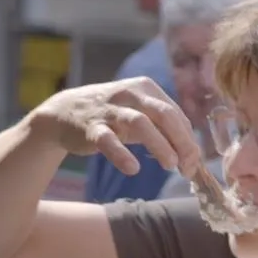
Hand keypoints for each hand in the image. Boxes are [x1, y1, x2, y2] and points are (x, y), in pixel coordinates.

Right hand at [28, 77, 201, 176]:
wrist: (64, 112)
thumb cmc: (112, 116)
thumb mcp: (140, 116)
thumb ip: (164, 130)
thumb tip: (192, 155)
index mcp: (147, 88)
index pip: (176, 114)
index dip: (188, 140)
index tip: (194, 163)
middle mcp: (130, 94)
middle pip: (165, 115)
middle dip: (182, 141)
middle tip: (189, 166)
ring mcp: (110, 109)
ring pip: (140, 123)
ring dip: (159, 144)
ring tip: (171, 166)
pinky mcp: (91, 126)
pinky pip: (107, 140)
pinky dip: (121, 154)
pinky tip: (133, 168)